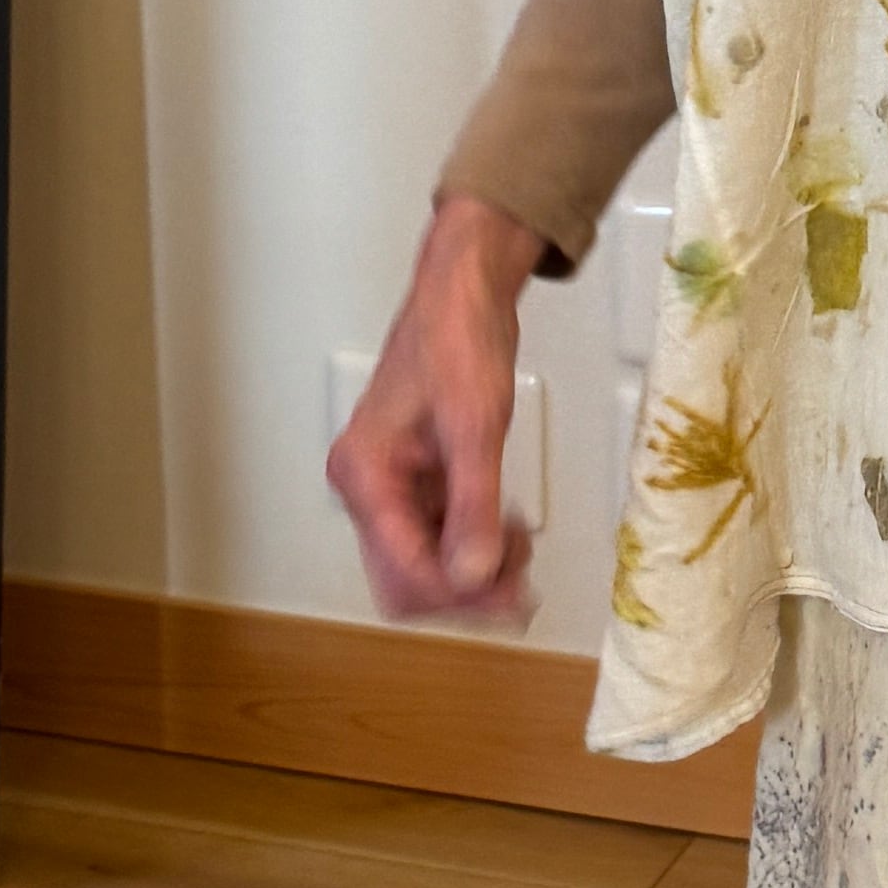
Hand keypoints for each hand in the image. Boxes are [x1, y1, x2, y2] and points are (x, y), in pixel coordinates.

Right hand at [328, 192, 543, 625]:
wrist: (462, 294)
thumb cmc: (459, 342)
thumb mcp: (475, 426)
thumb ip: (473, 506)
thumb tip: (474, 574)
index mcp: (365, 476)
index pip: (403, 570)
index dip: (459, 590)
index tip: (514, 593)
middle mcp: (366, 490)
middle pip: (406, 581)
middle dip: (465, 590)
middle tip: (523, 583)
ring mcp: (389, 489)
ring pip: (424, 565)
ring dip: (473, 572)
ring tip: (521, 550)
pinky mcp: (414, 483)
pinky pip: (439, 538)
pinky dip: (475, 545)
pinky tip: (509, 529)